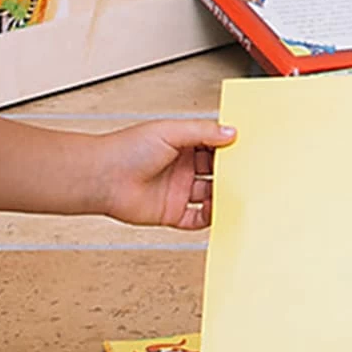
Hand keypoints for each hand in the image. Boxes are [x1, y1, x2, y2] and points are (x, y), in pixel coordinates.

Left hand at [94, 119, 234, 230]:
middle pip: (214, 171)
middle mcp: (180, 166)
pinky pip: (197, 220)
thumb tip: (229, 131)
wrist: (102, 178)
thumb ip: (202, 131)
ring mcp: (177, 190)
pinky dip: (210, 218)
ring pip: (209, 196)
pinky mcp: (171, 212)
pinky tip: (219, 213)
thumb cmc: (126, 149)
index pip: (212, 144)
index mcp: (180, 143)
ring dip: (224, 196)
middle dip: (231, 172)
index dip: (228, 146)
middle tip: (250, 173)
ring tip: (238, 194)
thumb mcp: (169, 131)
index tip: (247, 148)